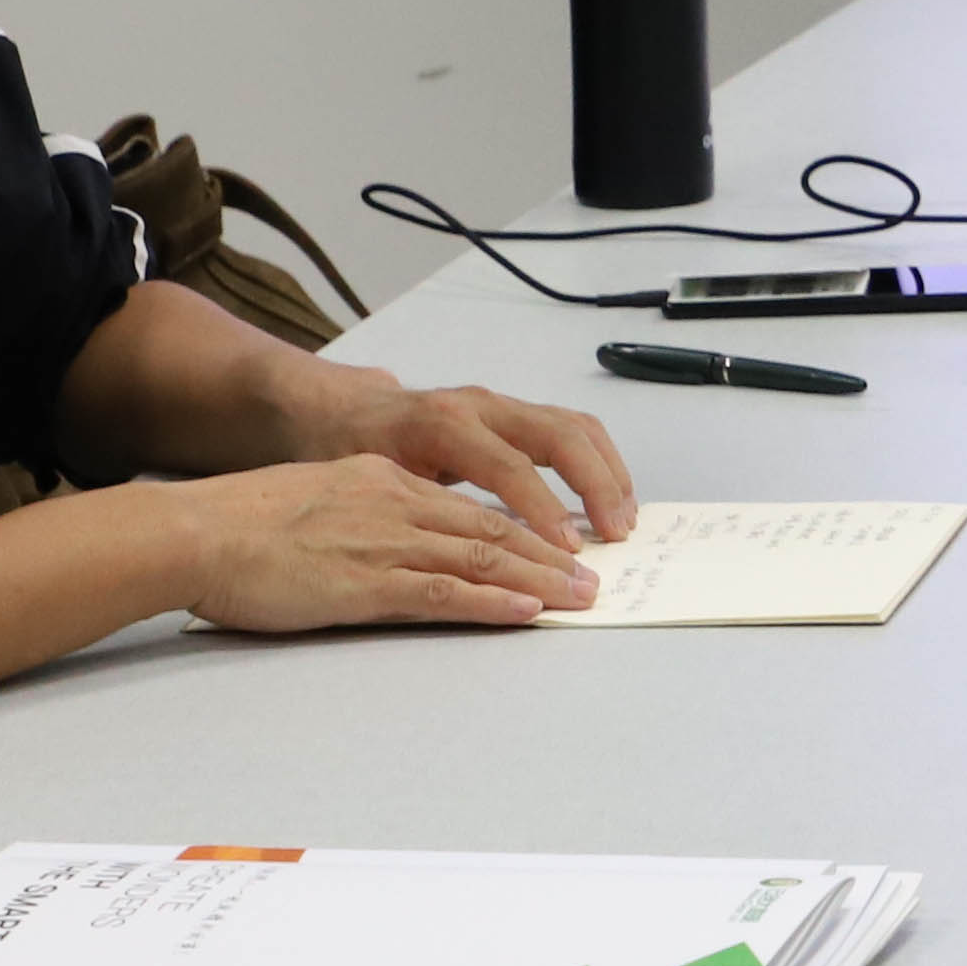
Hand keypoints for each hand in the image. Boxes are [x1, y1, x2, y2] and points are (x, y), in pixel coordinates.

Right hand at [174, 454, 600, 632]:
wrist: (194, 531)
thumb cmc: (238, 524)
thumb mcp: (313, 501)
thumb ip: (360, 515)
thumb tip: (387, 542)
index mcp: (382, 480)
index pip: (468, 504)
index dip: (522, 526)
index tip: (557, 546)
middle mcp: (394, 502)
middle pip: (492, 527)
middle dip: (550, 553)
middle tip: (591, 577)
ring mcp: (383, 541)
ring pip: (481, 557)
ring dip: (538, 580)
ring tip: (579, 598)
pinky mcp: (365, 582)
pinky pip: (444, 591)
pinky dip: (491, 602)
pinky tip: (525, 611)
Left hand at [320, 372, 641, 546]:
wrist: (343, 410)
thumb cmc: (350, 453)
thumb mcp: (372, 485)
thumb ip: (422, 513)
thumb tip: (470, 559)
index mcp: (443, 424)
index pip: (508, 465)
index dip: (543, 509)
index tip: (567, 550)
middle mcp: (480, 407)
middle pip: (559, 435)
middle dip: (596, 485)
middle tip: (615, 533)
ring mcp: (502, 406)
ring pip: (575, 427)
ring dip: (608, 472)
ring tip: (623, 519)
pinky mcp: (515, 414)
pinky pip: (572, 430)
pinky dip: (600, 462)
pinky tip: (609, 498)